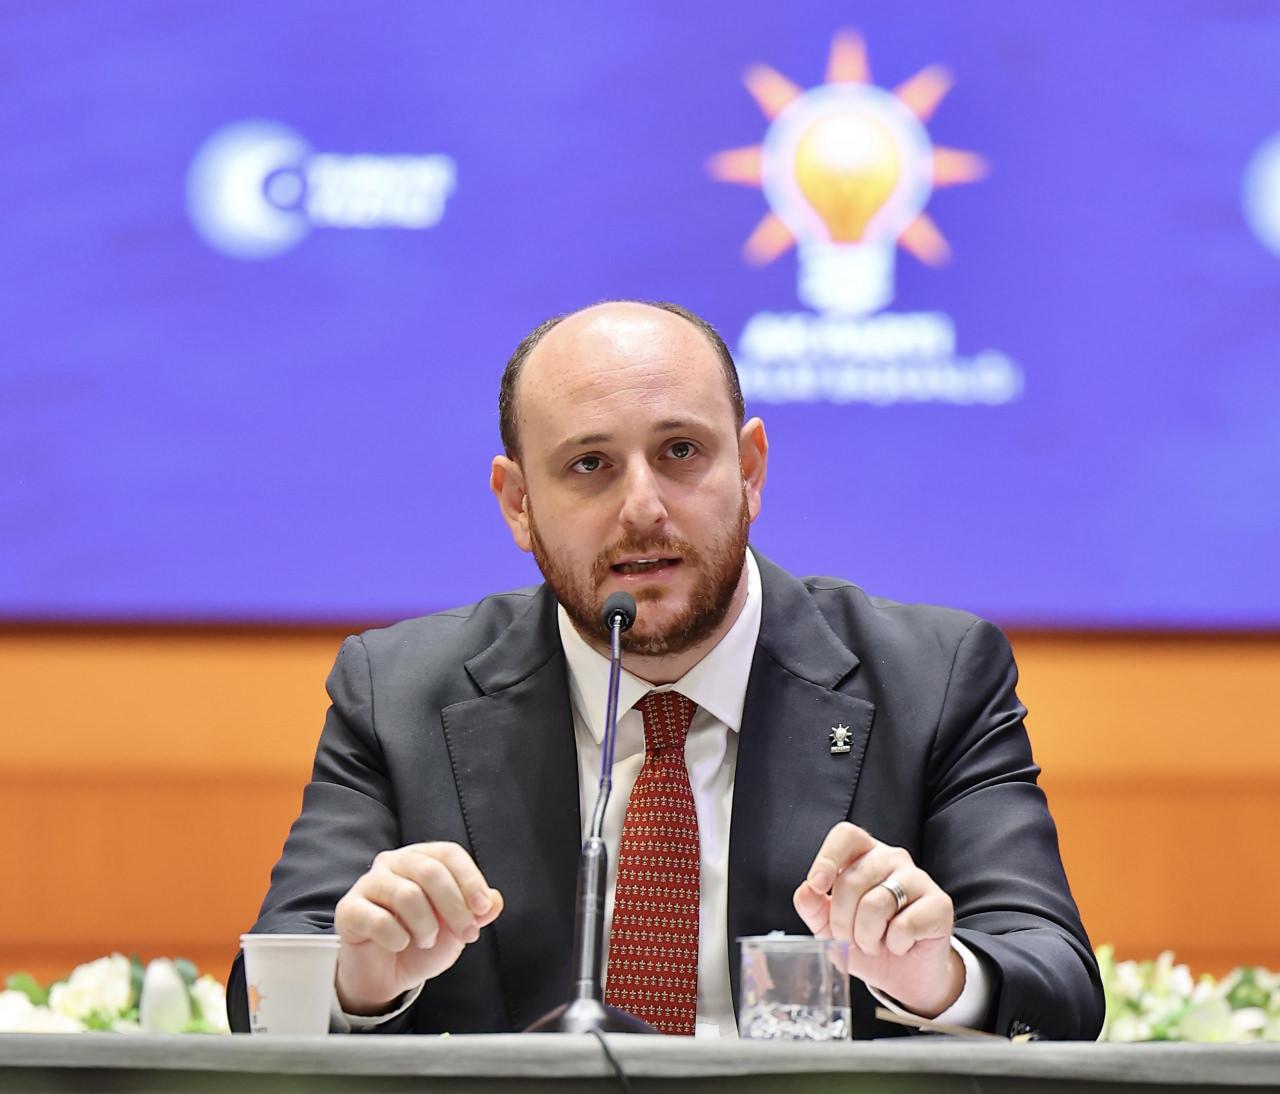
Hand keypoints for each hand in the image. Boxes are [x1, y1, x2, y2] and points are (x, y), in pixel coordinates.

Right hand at [334, 842, 503, 1015]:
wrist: (386, 975)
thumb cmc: (421, 942)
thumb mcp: (456, 928)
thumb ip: (477, 912)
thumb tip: (496, 900)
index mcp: (421, 858)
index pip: (448, 854)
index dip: (470, 880)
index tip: (483, 908)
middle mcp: (393, 863)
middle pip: (430, 871)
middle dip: (455, 907)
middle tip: (467, 934)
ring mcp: (368, 884)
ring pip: (407, 894)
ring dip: (426, 925)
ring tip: (427, 941)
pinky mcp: (349, 909)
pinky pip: (377, 919)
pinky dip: (397, 937)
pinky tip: (400, 945)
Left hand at [793, 822, 962, 1018]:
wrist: (906, 975)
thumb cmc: (869, 942)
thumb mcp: (831, 929)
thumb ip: (814, 908)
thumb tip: (805, 890)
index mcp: (864, 855)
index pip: (846, 836)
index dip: (827, 857)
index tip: (817, 885)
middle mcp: (891, 858)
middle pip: (852, 879)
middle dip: (842, 920)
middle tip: (849, 939)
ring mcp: (918, 878)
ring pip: (876, 903)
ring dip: (867, 936)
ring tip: (875, 944)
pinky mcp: (940, 903)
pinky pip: (905, 925)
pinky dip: (895, 945)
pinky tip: (901, 945)